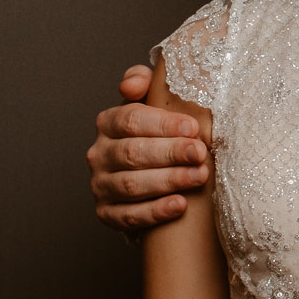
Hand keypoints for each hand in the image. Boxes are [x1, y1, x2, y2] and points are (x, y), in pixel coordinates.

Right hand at [88, 64, 207, 231]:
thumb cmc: (158, 133)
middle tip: (200, 153)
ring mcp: (100, 185)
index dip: (163, 124)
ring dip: (169, 181)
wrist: (152, 173)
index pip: (130, 120)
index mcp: (108, 123)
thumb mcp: (152, 103)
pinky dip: (155, 211)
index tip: (194, 127)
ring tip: (199, 176)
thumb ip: (144, 83)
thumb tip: (132, 83)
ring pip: (131, 185)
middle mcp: (99, 154)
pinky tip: (180, 205)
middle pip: (132, 153)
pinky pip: (129, 216)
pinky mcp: (107, 213)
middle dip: (170, 153)